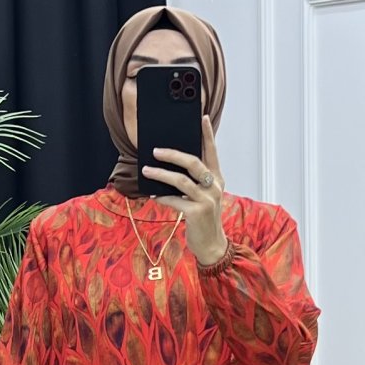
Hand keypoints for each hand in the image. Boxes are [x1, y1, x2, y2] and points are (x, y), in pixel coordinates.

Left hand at [142, 115, 228, 264]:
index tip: (203, 118)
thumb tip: (171, 167)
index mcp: (218, 180)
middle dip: (172, 154)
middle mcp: (215, 187)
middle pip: (193, 163)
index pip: (212, 152)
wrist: (212, 245)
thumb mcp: (204, 197)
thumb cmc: (204, 219)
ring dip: (160, 174)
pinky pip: (174, 200)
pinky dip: (162, 197)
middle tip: (155, 151)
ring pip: (181, 180)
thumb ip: (194, 182)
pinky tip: (153, 195)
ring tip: (147, 171)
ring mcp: (207, 200)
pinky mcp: (196, 213)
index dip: (208, 135)